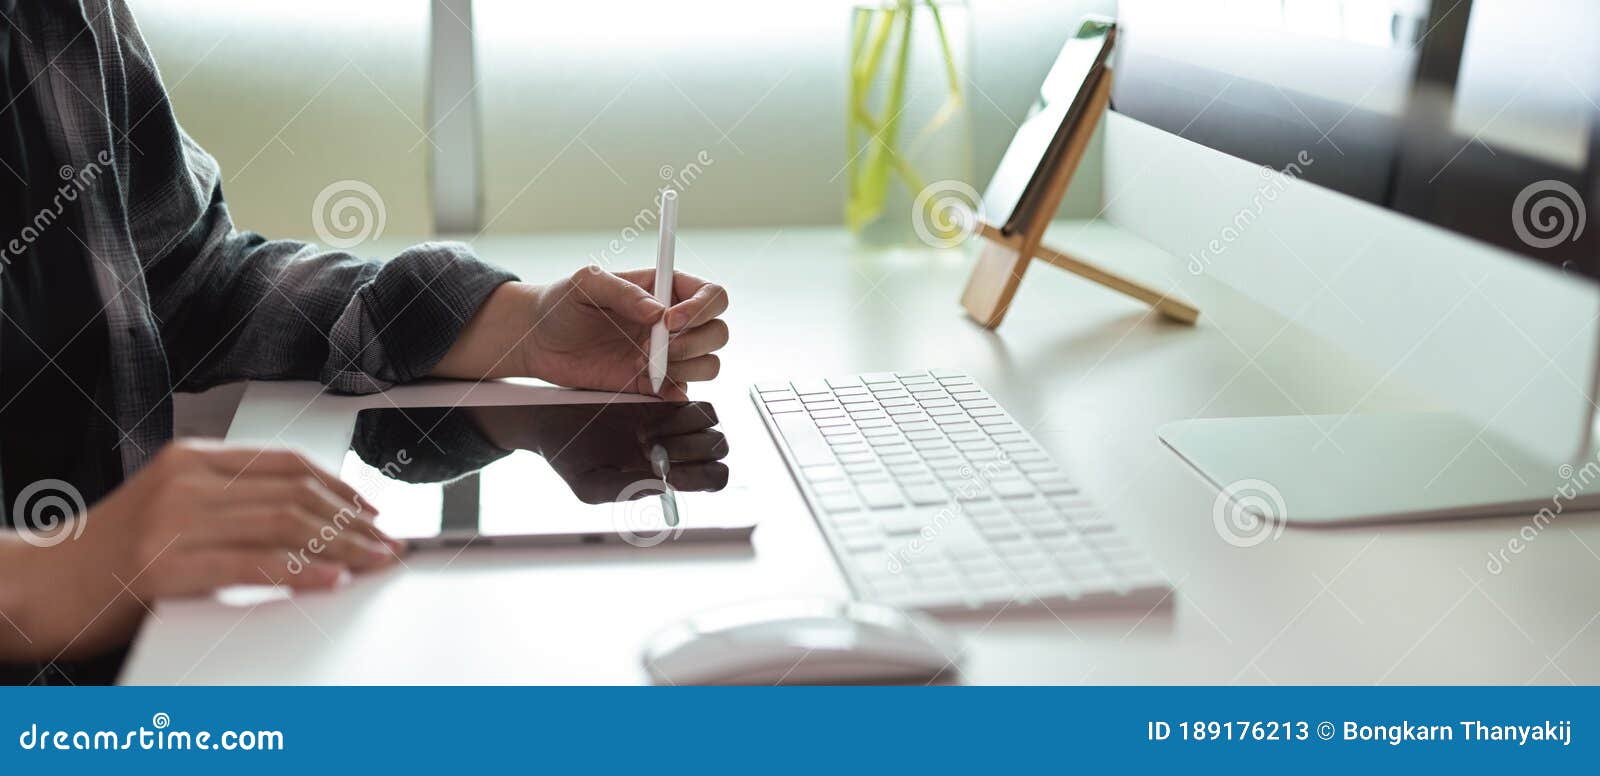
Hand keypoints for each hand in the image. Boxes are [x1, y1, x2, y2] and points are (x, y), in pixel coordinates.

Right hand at [20, 440, 400, 658]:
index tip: (373, 511)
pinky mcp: (163, 564)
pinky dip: (299, 573)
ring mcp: (173, 520)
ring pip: (283, 526)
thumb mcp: (171, 510)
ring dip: (341, 548)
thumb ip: (229, 504)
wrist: (35, 584)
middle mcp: (186, 481)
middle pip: (295, 494)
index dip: (340, 486)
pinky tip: (330, 580)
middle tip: (386, 545)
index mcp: (191, 460)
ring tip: (372, 564)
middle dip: (352, 523)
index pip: (287, 463)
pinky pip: (250, 564)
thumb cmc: (105, 555)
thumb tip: (306, 517)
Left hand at [432, 268, 729, 400]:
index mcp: (666, 289)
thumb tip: (658, 312)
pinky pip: (683, 392)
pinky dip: (675, 392)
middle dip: (695, 341)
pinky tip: (649, 384)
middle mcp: (673, 322)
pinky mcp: (653, 384)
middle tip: (658, 345)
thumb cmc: (562, 304)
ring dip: (686, 367)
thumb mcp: (587, 283)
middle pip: (718, 332)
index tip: (669, 321)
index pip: (712, 295)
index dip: (702, 309)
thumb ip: (623, 291)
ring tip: (645, 362)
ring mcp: (667, 355)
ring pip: (709, 364)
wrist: (539, 342)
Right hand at [466, 402, 729, 502]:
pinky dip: (679, 406)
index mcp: (666, 476)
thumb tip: (664, 486)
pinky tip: (646, 412)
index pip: (713, 478)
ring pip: (710, 420)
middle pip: (717, 447)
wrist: (549, 421)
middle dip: (694, 449)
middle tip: (652, 447)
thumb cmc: (568, 459)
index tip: (671, 471)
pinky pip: (692, 400)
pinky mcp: (659, 395)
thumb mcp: (589, 484)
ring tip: (645, 430)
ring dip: (687, 426)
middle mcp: (675, 449)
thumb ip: (625, 489)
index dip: (704, 475)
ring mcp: (670, 421)